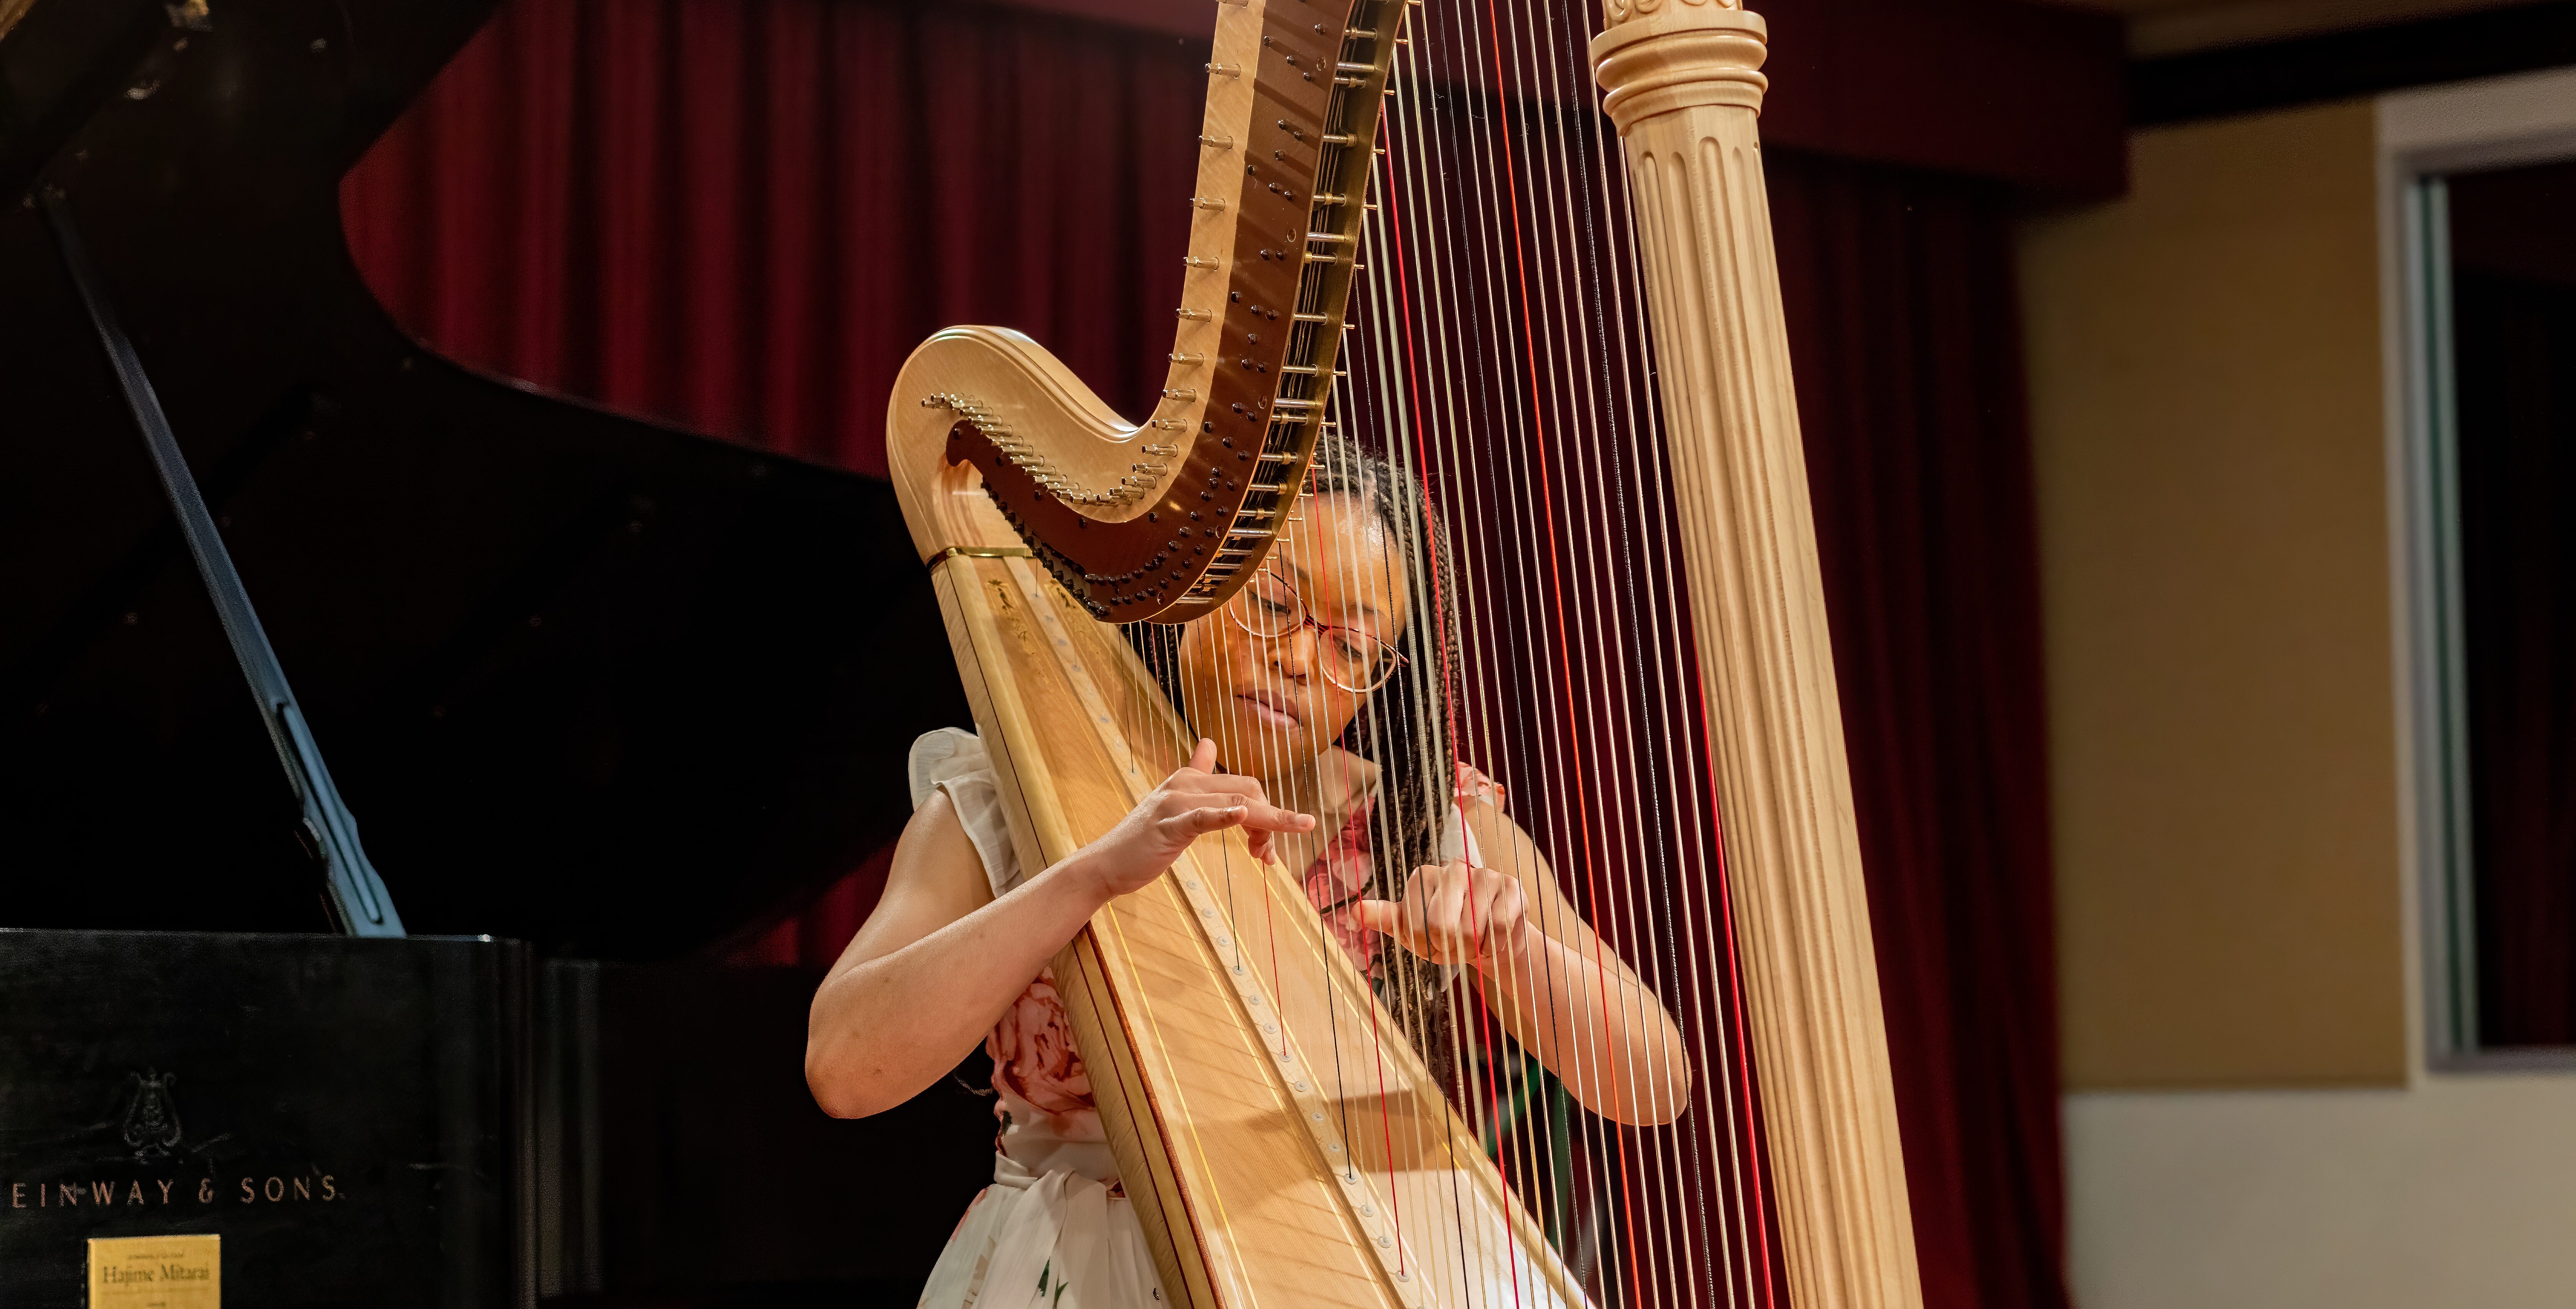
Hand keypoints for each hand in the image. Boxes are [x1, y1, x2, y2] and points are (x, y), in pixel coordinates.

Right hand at [1062, 739, 1314, 900]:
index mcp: (1189, 778)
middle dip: (1272, 821)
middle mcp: (1185, 784)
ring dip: (1265, 825)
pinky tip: (1242, 814)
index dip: (1267, 812)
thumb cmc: (1144, 839)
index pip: (1244, 786)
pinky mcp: (1167, 827)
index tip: (1266, 846)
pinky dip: (1224, 816)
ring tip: (1271, 853)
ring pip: (1235, 803)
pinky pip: (1201, 818)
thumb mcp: (1174, 804)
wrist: (1105, 864)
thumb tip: (1209, 742)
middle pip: (1247, 791)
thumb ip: (1196, 774)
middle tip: (1269, 856)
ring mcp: (1174, 804)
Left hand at [1358, 860, 1528, 967]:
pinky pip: (1499, 926)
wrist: (1490, 943)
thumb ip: (1385, 919)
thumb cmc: (1447, 935)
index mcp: (1423, 877)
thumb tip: (1353, 912)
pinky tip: (1493, 939)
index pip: (1415, 923)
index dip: (1425, 944)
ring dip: (1473, 948)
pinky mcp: (1511, 887)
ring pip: (1472, 928)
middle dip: (1449, 949)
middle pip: (1442, 925)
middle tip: (1455, 947)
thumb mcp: (1411, 931)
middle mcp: (1453, 869)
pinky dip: (1495, 944)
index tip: (1432, 944)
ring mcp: (1484, 875)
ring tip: (1475, 942)